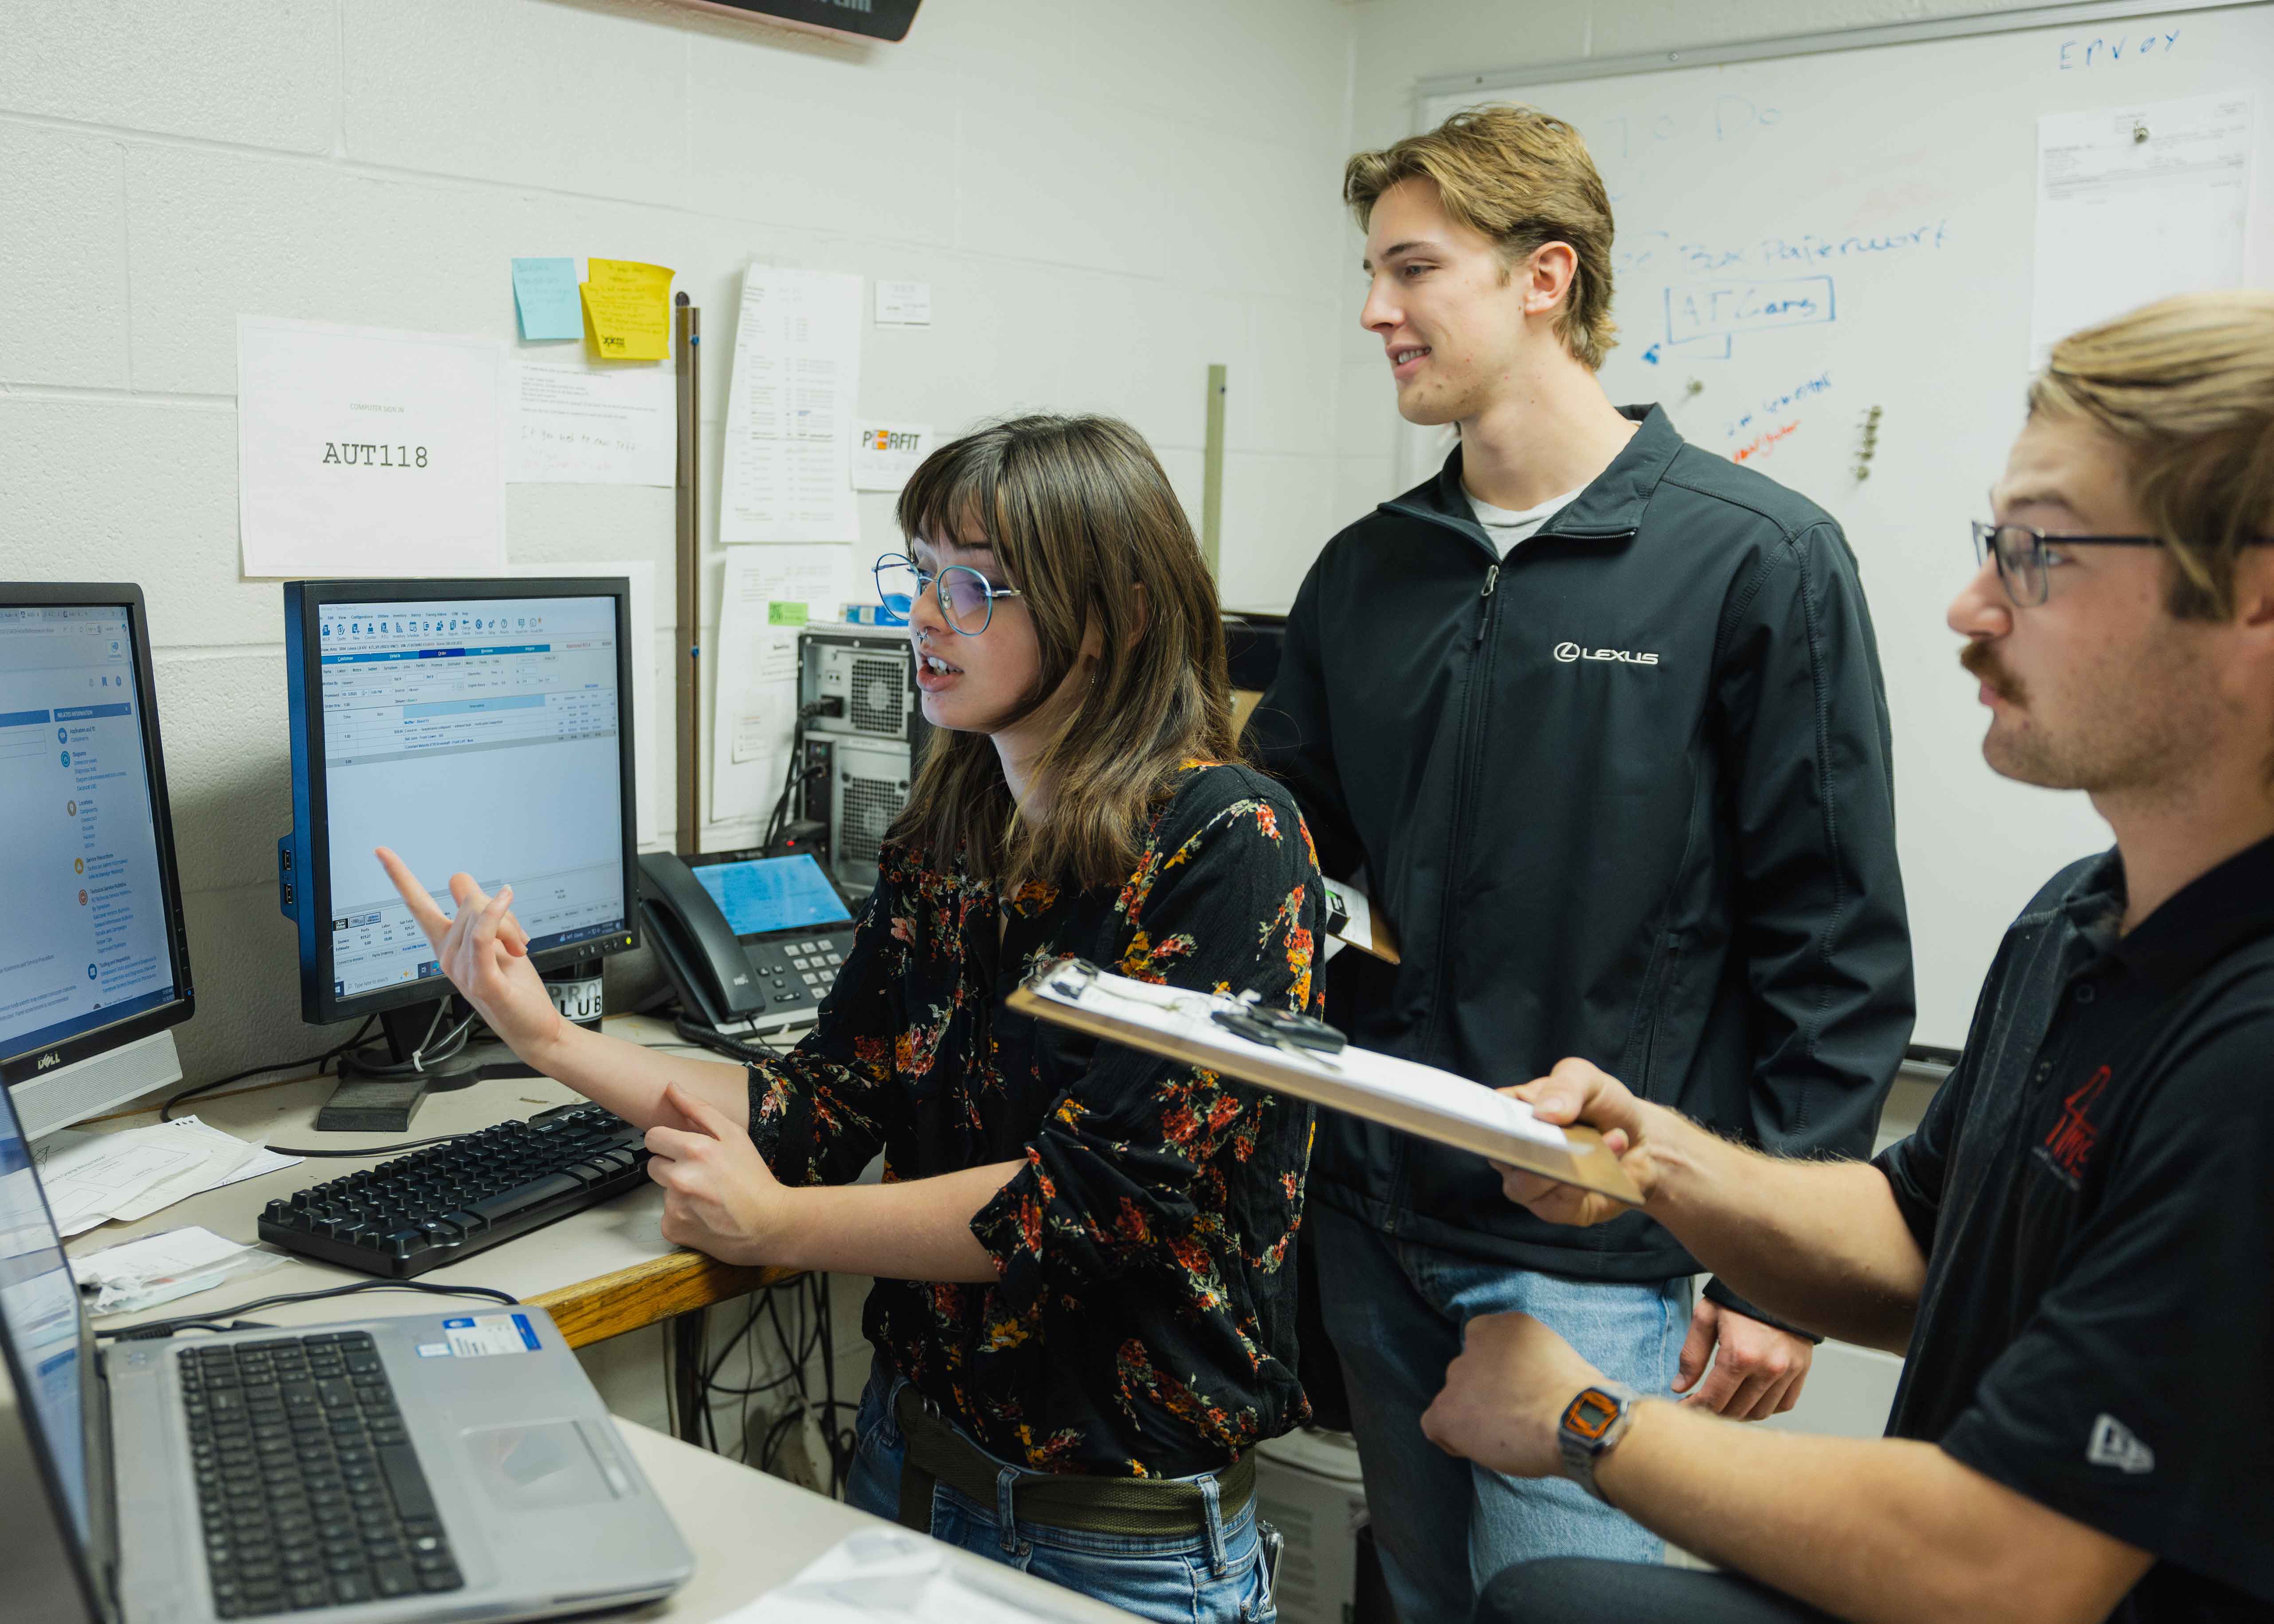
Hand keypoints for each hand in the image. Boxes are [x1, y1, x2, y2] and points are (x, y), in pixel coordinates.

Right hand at [375, 848, 561, 1058]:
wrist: (531, 1025)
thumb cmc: (514, 987)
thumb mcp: (495, 939)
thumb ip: (476, 909)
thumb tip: (457, 878)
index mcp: (447, 944)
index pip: (417, 904)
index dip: (400, 876)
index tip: (381, 852)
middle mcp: (446, 954)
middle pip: (470, 900)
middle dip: (502, 910)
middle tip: (518, 939)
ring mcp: (460, 968)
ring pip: (482, 914)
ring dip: (512, 925)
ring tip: (519, 950)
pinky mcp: (479, 978)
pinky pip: (481, 933)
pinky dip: (496, 912)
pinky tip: (506, 897)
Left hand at [644, 1084, 796, 1267]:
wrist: (769, 1223)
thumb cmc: (754, 1178)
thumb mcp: (734, 1135)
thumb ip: (699, 1109)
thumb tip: (671, 1088)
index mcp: (694, 1150)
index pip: (653, 1137)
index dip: (668, 1143)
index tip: (683, 1150)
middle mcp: (680, 1178)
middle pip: (653, 1165)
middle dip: (672, 1167)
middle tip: (701, 1175)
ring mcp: (675, 1206)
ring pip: (662, 1190)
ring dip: (678, 1192)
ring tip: (706, 1196)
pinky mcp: (673, 1228)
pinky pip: (667, 1216)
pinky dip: (681, 1216)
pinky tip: (703, 1215)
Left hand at [1420, 1312, 1608, 1478]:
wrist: (1572, 1420)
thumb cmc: (1577, 1396)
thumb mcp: (1555, 1356)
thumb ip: (1528, 1359)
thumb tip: (1522, 1381)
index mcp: (1505, 1325)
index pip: (1483, 1340)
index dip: (1493, 1368)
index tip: (1511, 1387)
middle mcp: (1473, 1345)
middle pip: (1468, 1371)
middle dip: (1483, 1391)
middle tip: (1510, 1414)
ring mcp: (1457, 1376)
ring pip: (1453, 1397)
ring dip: (1470, 1413)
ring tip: (1500, 1435)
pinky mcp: (1447, 1410)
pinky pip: (1433, 1425)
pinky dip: (1450, 1437)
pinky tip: (1474, 1447)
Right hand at [1490, 1056, 1663, 1225]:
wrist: (1643, 1145)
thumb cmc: (1605, 1107)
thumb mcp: (1589, 1081)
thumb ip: (1566, 1086)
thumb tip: (1543, 1113)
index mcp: (1514, 1114)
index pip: (1484, 1117)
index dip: (1483, 1119)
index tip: (1494, 1118)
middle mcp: (1515, 1152)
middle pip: (1500, 1155)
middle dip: (1528, 1146)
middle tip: (1557, 1135)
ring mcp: (1532, 1183)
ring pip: (1524, 1184)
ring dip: (1566, 1165)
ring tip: (1609, 1140)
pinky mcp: (1556, 1208)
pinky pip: (1554, 1204)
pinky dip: (1580, 1186)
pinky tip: (1604, 1166)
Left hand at [1674, 1299, 1812, 1419]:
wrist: (1778, 1279)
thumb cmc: (1737, 1296)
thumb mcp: (1706, 1317)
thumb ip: (1691, 1355)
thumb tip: (1680, 1387)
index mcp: (1740, 1355)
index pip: (1713, 1399)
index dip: (1694, 1409)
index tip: (1683, 1408)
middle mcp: (1767, 1368)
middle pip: (1736, 1410)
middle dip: (1713, 1413)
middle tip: (1700, 1405)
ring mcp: (1788, 1371)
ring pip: (1760, 1412)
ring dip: (1738, 1413)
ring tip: (1723, 1403)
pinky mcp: (1802, 1369)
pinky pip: (1784, 1403)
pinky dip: (1765, 1406)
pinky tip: (1750, 1397)